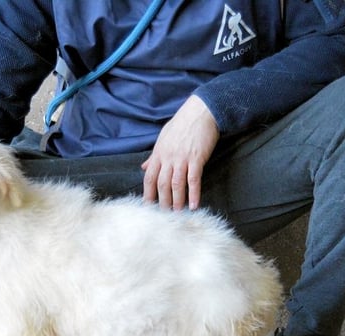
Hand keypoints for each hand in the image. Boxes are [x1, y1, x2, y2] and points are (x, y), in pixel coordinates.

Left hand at [142, 95, 219, 210]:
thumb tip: (143, 167)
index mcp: (159, 153)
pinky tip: (195, 205)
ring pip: (176, 184)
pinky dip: (194, 193)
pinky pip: (194, 179)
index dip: (147, 194)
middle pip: (162, 184)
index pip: (149, 177)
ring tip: (178, 214)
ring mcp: (182, 158)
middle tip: (164, 216)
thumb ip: (154, 155)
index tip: (148, 207)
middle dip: (162, 202)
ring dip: (177, 201)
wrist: (201, 111)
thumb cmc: (182, 124)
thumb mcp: (163, 138)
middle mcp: (168, 157)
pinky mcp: (197, 158)